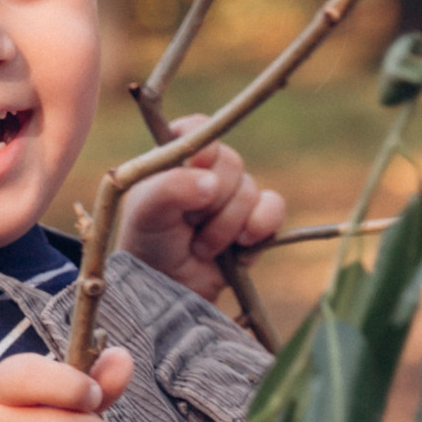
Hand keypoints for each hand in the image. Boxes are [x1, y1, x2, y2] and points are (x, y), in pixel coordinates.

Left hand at [117, 129, 287, 308]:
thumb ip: (170, 188)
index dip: (204, 144)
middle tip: (189, 223)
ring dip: (226, 225)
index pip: (199, 128)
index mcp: (177, 159)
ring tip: (202, 247)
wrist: (170, 292)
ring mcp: (234, 196)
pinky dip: (260, 225)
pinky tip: (241, 246)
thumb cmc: (149, 245)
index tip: (197, 163)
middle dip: (211, 201)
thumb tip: (211, 183)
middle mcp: (207, 172)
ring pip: (250, 190)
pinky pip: (274, 208)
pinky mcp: (256, 221)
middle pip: (230, 161)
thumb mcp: (146, 212)